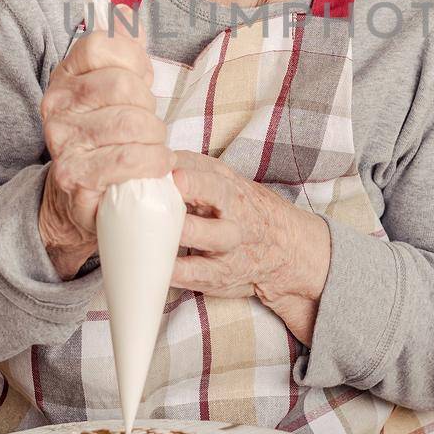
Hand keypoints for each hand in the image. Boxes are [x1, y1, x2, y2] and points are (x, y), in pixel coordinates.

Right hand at [37, 4, 173, 279]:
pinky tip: (154, 167)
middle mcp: (56, 104)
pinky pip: (126, 161)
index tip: (142, 80)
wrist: (85, 192)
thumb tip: (126, 15)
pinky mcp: (73, 176)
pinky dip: (151, 164)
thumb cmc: (109, 133)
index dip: (134, 61)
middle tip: (149, 127)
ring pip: (130, 124)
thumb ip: (124, 46)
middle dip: (149, 108)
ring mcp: (62, 141)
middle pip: (122, 85)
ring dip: (155, 139)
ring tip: (153, 149)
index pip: (101, 44)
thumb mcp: (117, 83)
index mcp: (66, 74)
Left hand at [169, 150, 331, 344]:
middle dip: (194, 184)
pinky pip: (199, 272)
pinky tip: (159, 268)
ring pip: (210, 235)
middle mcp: (232, 210)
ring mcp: (229, 244)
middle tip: (173, 181)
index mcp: (228, 184)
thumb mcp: (227, 186)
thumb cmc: (240, 212)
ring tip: (160, 228)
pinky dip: (179, 271)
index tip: (159, 159)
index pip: (205, 166)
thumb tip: (147, 163)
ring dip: (187, 230)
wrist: (286, 249)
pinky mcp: (222, 273)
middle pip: (215, 192)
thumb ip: (192, 174)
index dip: (182, 162)